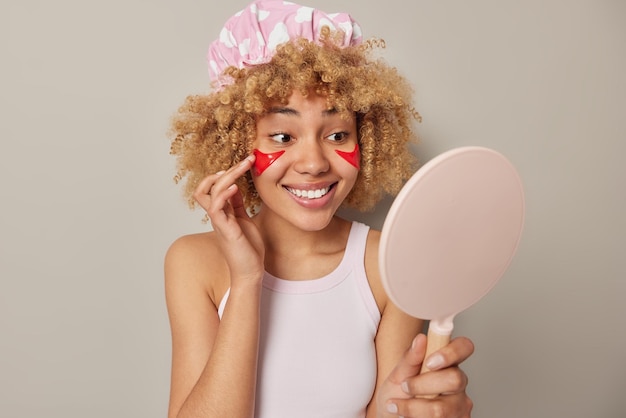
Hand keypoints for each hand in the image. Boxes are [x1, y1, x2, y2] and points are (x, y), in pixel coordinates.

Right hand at [193, 155, 264, 282]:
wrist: (250, 272)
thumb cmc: (248, 249)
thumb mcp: (244, 221)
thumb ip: (238, 206)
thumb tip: (236, 189)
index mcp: (222, 212)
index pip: (214, 186)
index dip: (227, 173)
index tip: (245, 163)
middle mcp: (217, 215)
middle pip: (207, 186)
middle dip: (226, 170)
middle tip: (247, 160)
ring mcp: (219, 222)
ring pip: (208, 193)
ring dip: (225, 177)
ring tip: (241, 168)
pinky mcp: (225, 230)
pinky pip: (215, 208)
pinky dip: (223, 195)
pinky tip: (236, 188)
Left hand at [377, 334, 473, 417]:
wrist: (392, 416)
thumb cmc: (398, 393)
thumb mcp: (398, 374)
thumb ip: (411, 358)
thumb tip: (421, 339)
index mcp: (448, 362)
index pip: (464, 347)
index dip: (451, 353)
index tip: (429, 362)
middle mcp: (459, 382)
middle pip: (454, 379)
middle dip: (422, 385)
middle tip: (405, 387)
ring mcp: (461, 405)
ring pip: (442, 408)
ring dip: (413, 407)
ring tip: (399, 405)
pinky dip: (415, 417)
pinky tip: (407, 415)